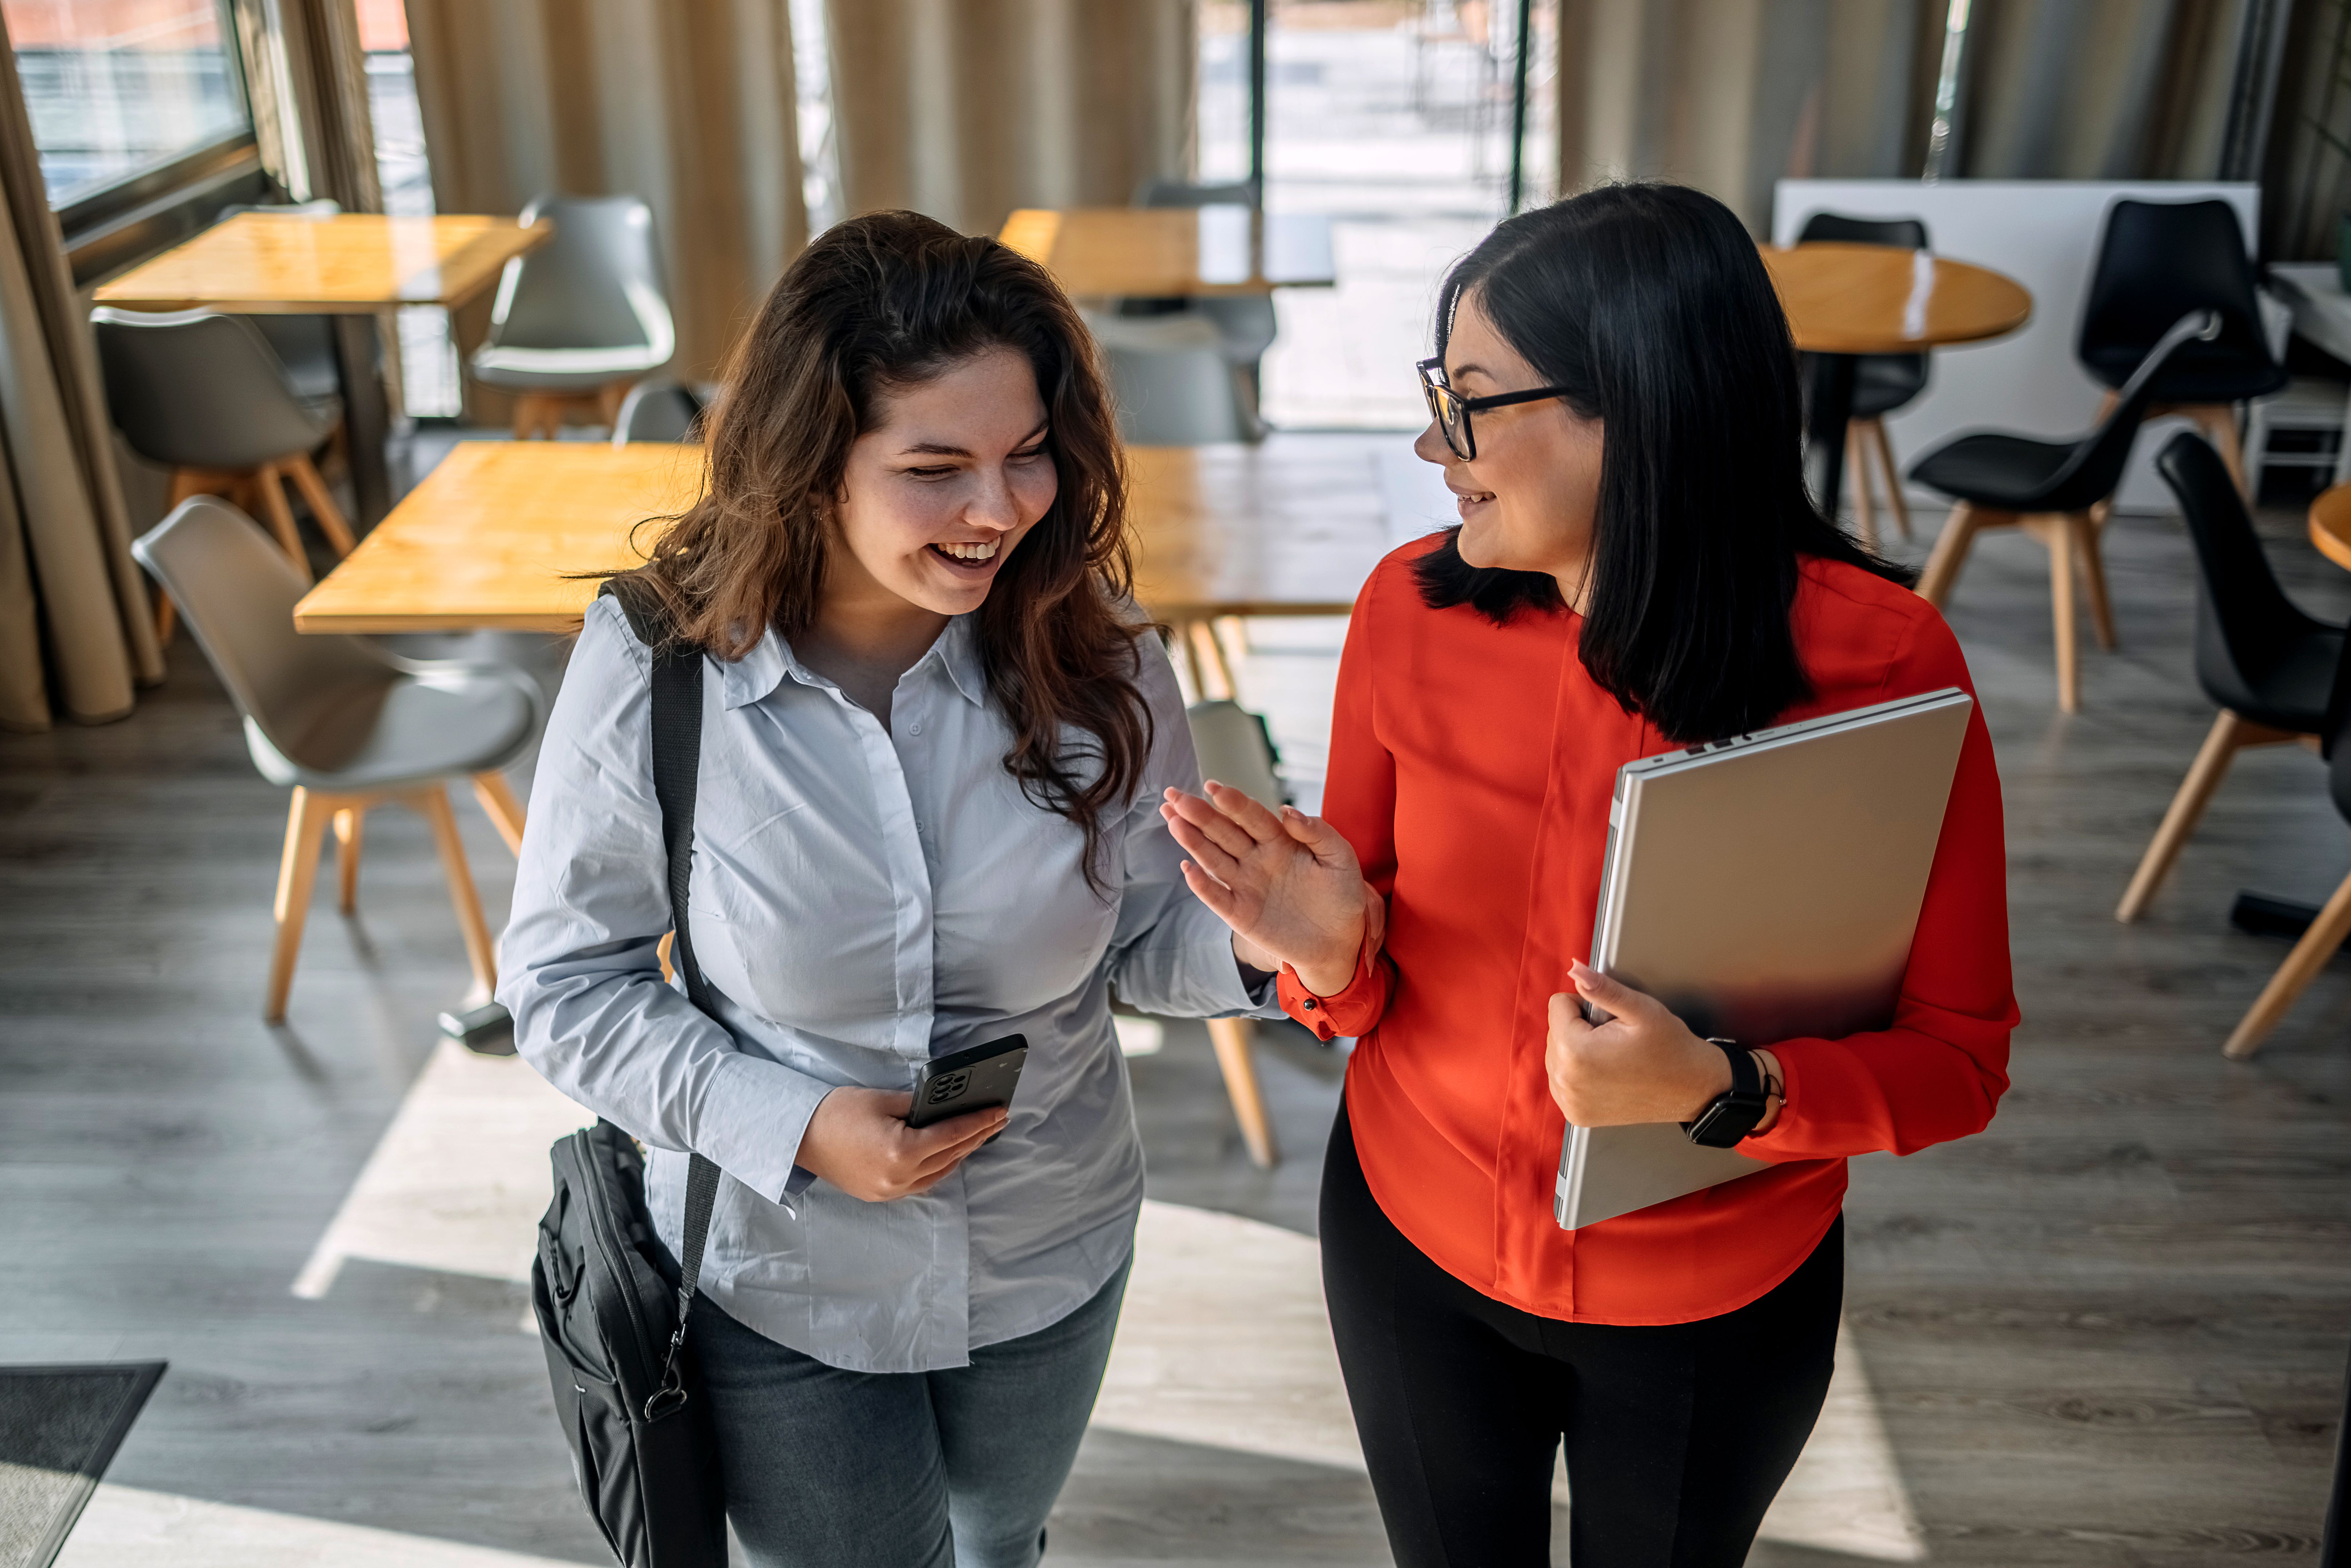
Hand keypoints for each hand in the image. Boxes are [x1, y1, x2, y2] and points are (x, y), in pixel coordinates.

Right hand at [794, 1087, 1005, 1201]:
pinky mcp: (880, 1195)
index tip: (999, 1112)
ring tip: (977, 1135)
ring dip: (960, 1154)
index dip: (978, 1122)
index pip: (952, 1136)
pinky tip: (948, 1154)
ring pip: (938, 1173)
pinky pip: (921, 1183)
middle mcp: (898, 1178)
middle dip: (976, 1136)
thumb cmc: (837, 1113)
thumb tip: (945, 1108)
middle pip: (950, 1156)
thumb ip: (918, 1106)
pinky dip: (938, 1167)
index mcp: (901, 1152)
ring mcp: (889, 1191)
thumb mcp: (882, 1100)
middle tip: (996, 1120)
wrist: (800, 1136)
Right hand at [1161, 782, 1376, 996]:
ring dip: (1192, 840)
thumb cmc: (1342, 896)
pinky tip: (1187, 868)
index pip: (1251, 817)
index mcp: (1280, 841)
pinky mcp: (1242, 914)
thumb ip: (1318, 832)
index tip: (1213, 786)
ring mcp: (1246, 886)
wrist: (1341, 942)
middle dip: (1198, 813)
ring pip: (1213, 859)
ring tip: (1172, 819)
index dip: (1232, 802)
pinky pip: (1217, 897)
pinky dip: (1202, 884)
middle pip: (1223, 832)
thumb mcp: (1341, 859)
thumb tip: (1287, 811)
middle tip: (1174, 795)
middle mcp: (1257, 860)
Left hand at [1546, 962, 1733, 1127]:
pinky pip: (1561, 1078)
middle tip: (1616, 1039)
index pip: (1558, 1005)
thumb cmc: (1671, 1050)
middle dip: (1581, 1028)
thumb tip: (1575, 970)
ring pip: (1556, 1054)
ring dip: (1578, 1049)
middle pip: (1555, 1030)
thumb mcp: (1641, 1009)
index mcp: (1576, 1052)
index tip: (1610, 1019)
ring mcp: (1570, 1101)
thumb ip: (1602, 988)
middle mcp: (1566, 1081)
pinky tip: (1607, 1073)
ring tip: (1613, 1056)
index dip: (1586, 1004)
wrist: (1692, 1090)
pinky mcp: (1575, 1114)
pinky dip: (1578, 1071)